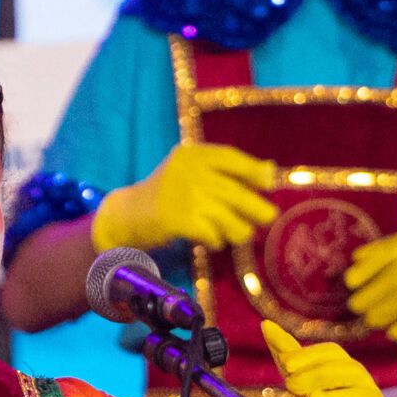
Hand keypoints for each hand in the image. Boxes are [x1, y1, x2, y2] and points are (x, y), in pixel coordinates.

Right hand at [90, 143, 279, 252]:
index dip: (253, 170)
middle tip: (269, 217)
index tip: (269, 182)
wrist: (126, 214)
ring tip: (241, 234)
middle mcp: (189, 171)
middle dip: (255, 207)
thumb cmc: (166, 194)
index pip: (230, 157)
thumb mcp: (190, 172)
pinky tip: (215, 242)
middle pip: (233, 191)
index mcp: (192, 154)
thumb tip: (270, 172)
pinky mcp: (176, 220)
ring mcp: (182, 196)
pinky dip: (217, 240)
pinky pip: (210, 233)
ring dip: (238, 229)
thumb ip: (224, 171)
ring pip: (226, 216)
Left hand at [260, 321, 396, 396]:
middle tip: (291, 385)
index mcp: (346, 373)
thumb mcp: (305, 390)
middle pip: (349, 371)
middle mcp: (365, 387)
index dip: (310, 355)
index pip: (333, 353)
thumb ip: (289, 361)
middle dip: (319, 375)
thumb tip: (267, 326)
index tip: (285, 363)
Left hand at [344, 220, 396, 340]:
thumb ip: (395, 245)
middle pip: (391, 280)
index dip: (365, 269)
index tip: (350, 281)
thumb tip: (358, 259)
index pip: (386, 253)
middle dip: (368, 296)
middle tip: (355, 306)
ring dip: (381, 313)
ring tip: (370, 320)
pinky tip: (394, 331)